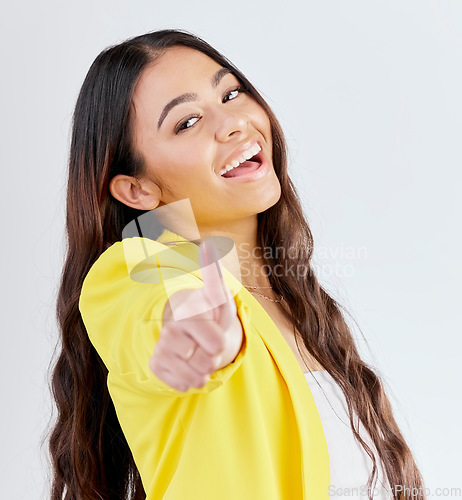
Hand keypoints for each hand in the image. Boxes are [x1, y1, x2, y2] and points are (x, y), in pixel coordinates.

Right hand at [149, 239, 243, 391]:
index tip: (216, 336)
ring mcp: (161, 348)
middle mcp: (170, 330)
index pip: (215, 343)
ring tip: (200, 355)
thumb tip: (207, 243)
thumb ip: (213, 274)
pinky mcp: (156, 365)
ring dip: (203, 370)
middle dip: (213, 357)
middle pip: (207, 361)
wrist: (189, 332)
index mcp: (185, 313)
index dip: (219, 343)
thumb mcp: (217, 296)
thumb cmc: (207, 313)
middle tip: (208, 345)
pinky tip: (188, 366)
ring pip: (195, 376)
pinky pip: (182, 385)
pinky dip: (190, 380)